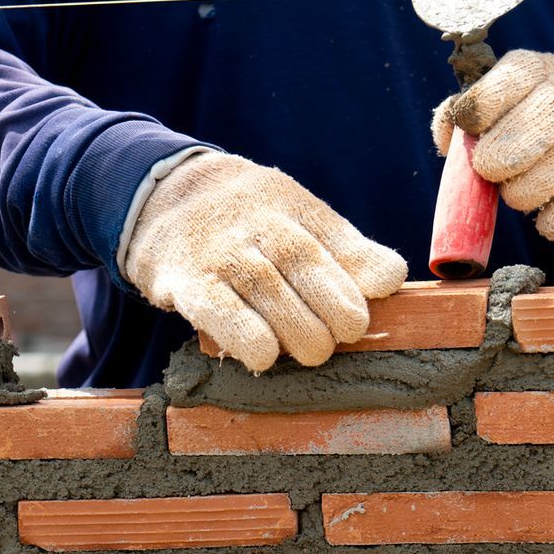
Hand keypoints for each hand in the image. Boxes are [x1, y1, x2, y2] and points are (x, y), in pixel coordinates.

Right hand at [124, 151, 406, 371]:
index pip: (334, 237)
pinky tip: (264, 356)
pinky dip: (244, 336)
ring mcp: (220, 253)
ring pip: (264, 288)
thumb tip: (391, 280)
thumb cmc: (251, 222)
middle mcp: (257, 225)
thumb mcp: (300, 219)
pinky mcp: (185, 282)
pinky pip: (216, 309)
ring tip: (314, 352)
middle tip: (346, 335)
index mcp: (293, 208)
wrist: (161, 197)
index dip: (360, 268)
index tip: (381, 293)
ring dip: (297, 328)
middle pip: (302, 262)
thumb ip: (347, 252)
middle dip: (332, 306)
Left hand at [433, 49, 553, 241]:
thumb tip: (447, 140)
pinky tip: (549, 218)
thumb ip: (469, 115)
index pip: (490, 94)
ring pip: (547, 176)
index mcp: (534, 68)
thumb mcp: (511, 98)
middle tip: (494, 173)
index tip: (471, 134)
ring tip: (523, 194)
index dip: (472, 121)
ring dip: (524, 195)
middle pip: (522, 137)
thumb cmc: (550, 117)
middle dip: (497, 165)